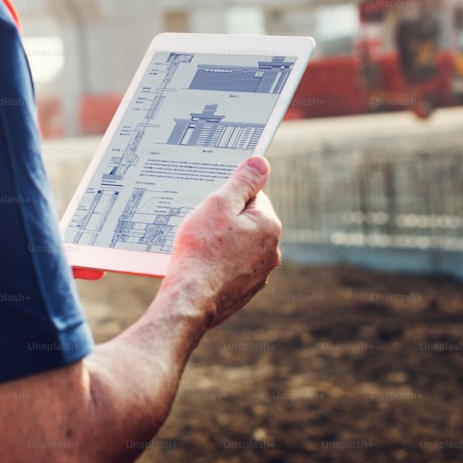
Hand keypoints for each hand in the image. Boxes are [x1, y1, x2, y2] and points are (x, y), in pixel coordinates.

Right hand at [163, 156, 281, 328]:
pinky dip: (217, 264)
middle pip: (246, 222)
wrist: (191, 299)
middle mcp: (271, 251)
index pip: (253, 197)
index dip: (228, 198)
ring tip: (197, 248)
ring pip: (238, 246)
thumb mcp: (218, 205)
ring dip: (221, 243)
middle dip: (224, 221)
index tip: (209, 205)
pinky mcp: (243, 291)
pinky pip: (230, 268)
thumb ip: (242, 181)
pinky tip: (199, 267)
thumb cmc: (202, 250)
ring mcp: (258, 274)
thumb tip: (260, 162)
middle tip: (200, 226)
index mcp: (269, 226)